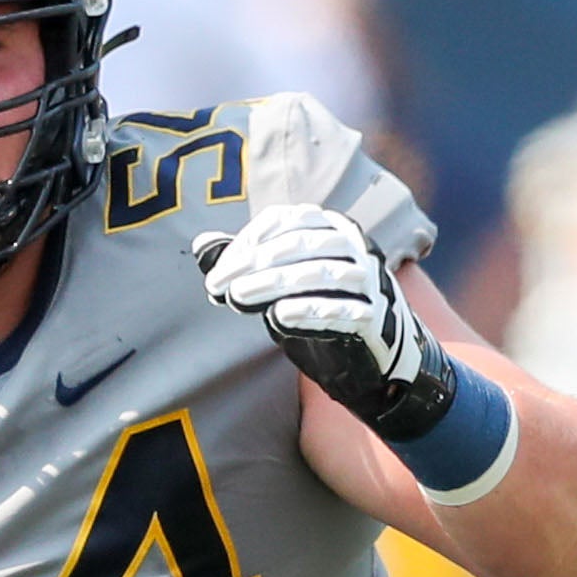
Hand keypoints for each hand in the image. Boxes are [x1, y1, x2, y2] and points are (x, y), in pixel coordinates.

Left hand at [189, 203, 452, 441]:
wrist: (375, 356)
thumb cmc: (323, 308)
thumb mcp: (282, 281)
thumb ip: (247, 261)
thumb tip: (202, 243)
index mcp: (333, 228)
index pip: (287, 220)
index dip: (248, 240)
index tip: (218, 270)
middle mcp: (356, 248)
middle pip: (302, 244)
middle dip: (255, 262)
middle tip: (219, 286)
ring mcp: (370, 282)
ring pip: (322, 273)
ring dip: (276, 283)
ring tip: (239, 297)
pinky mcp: (375, 319)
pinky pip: (343, 310)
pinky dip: (311, 311)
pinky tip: (278, 316)